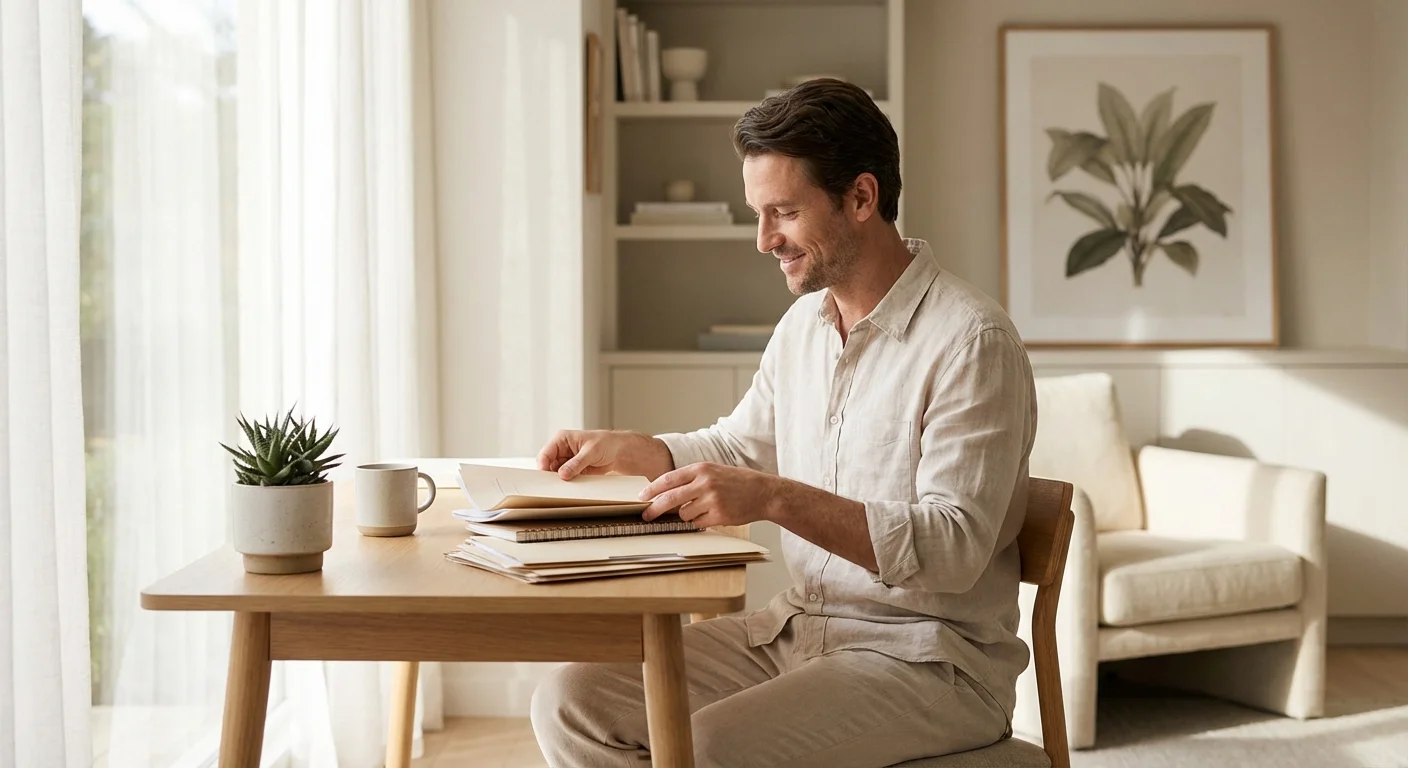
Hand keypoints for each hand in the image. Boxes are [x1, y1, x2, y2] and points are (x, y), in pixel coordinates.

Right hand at [536, 429, 673, 480]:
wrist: (620, 451)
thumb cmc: (606, 443)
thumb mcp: (591, 452)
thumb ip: (576, 464)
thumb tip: (562, 474)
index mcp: (562, 439)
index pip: (545, 454)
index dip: (543, 467)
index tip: (545, 479)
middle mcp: (562, 449)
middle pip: (549, 466)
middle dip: (551, 476)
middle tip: (553, 487)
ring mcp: (567, 460)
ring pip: (556, 474)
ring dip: (560, 481)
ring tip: (564, 488)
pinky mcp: (573, 470)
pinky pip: (566, 478)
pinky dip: (567, 484)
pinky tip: (571, 489)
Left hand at [638, 462, 781, 526]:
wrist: (764, 492)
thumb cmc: (737, 481)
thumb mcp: (713, 471)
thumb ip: (691, 479)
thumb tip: (666, 492)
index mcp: (701, 468)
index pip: (669, 479)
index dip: (652, 489)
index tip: (642, 496)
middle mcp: (705, 483)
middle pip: (670, 498)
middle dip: (655, 508)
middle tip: (646, 515)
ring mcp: (712, 500)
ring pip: (684, 513)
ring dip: (687, 515)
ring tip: (703, 508)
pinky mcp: (719, 515)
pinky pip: (698, 523)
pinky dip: (700, 521)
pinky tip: (713, 514)